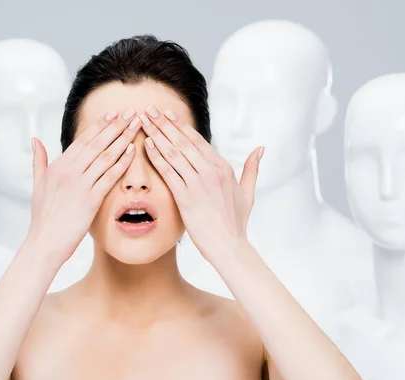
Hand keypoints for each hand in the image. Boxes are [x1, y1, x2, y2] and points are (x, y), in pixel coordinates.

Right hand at [26, 108, 140, 264]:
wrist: (45, 242)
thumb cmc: (43, 217)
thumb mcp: (37, 184)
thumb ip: (39, 160)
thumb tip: (36, 140)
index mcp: (58, 166)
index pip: (83, 140)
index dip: (100, 125)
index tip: (114, 113)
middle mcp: (69, 171)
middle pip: (97, 143)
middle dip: (116, 126)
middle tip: (131, 112)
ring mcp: (80, 185)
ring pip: (106, 156)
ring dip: (123, 139)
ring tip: (136, 127)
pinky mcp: (90, 199)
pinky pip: (110, 177)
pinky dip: (122, 163)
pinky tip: (133, 152)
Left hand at [139, 106, 262, 263]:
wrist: (229, 246)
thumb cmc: (237, 222)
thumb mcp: (248, 192)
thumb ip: (252, 168)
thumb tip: (260, 149)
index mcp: (223, 168)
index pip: (197, 140)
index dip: (180, 126)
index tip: (167, 114)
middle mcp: (210, 171)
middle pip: (183, 141)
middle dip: (164, 123)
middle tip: (150, 109)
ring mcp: (198, 183)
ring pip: (173, 152)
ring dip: (157, 134)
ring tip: (144, 121)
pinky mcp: (186, 197)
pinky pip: (168, 171)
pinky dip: (156, 156)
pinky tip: (146, 144)